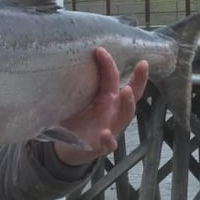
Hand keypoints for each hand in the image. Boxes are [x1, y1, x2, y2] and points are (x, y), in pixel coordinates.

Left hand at [54, 48, 148, 165]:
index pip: (113, 78)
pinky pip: (109, 143)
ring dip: (128, 103)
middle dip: (139, 79)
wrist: (68, 149)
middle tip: (142, 65)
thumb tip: (57, 62)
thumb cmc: (75, 121)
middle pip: (132, 94)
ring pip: (125, 116)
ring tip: (126, 91)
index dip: (109, 64)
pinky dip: (108, 139)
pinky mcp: (102, 146)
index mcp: (107, 98)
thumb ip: (72, 87)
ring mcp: (111, 128)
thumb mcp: (74, 101)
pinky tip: (105, 134)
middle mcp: (113, 111)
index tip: (100, 49)